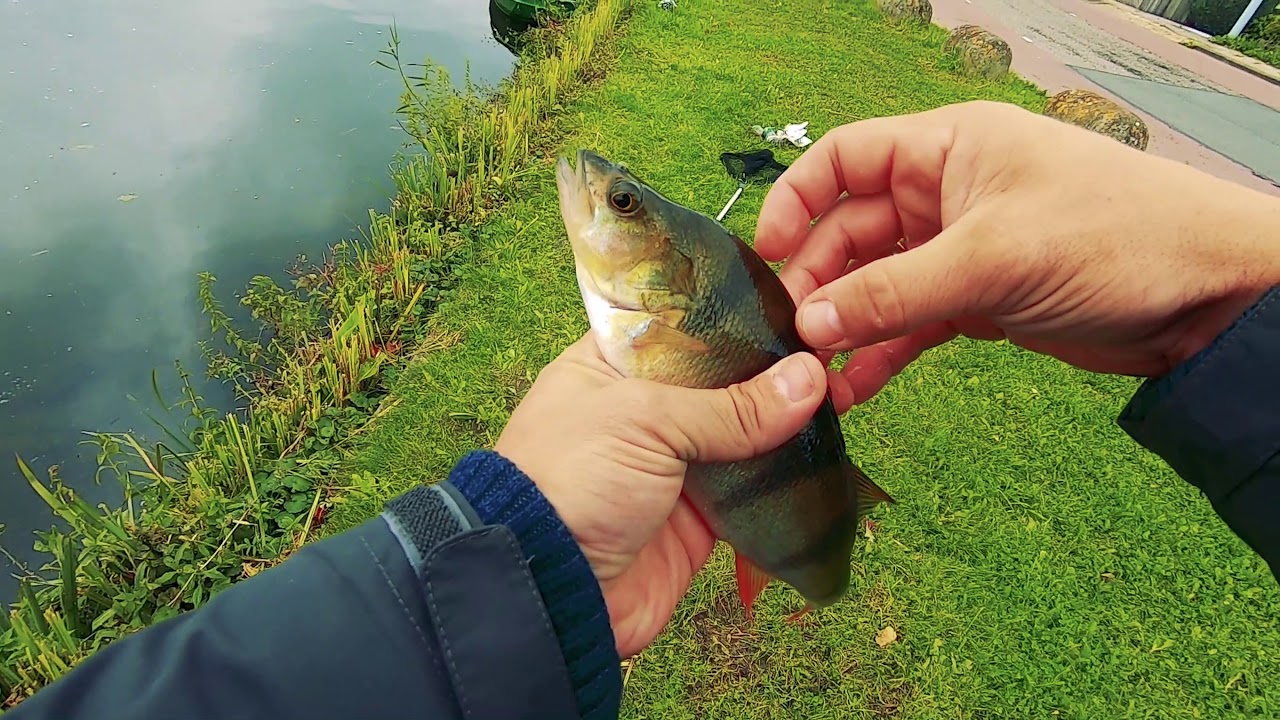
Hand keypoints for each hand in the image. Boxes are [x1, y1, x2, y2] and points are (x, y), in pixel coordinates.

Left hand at [494, 333, 828, 656]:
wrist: (548, 589)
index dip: (735, 315)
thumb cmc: (572, 480)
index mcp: (611, 366)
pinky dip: (787, 480)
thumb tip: (809, 379)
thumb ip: (731, 405)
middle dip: (775, 370)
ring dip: (790, 423)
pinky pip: (752, 492)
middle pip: (722, 381)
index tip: (796, 302)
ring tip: (848, 394)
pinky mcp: (697, 520)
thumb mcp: (646, 420)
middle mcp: (643, 410)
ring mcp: (672, 466)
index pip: (682, 326)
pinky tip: (830, 451)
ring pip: (744, 436)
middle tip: (835, 349)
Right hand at [755, 100, 1279, 411]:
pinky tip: (853, 393)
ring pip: (877, 286)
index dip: (798, 201)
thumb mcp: (992, 258)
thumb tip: (808, 326)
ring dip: (844, 328)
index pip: (845, 159)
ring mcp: (961, 250)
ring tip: (811, 377)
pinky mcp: (979, 302)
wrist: (1211, 295)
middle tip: (786, 338)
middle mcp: (947, 194)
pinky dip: (882, 356)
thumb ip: (893, 293)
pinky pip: (910, 326)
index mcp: (947, 149)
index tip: (766, 256)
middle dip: (817, 283)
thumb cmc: (1115, 237)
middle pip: (851, 231)